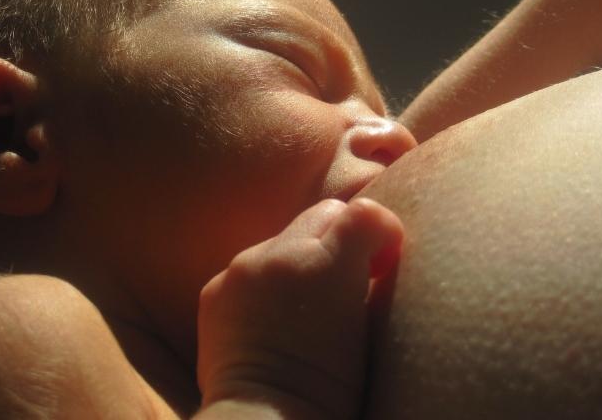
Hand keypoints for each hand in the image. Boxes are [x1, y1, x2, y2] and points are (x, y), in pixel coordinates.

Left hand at [197, 198, 402, 418]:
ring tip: (308, 307)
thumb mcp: (370, 328)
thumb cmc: (332, 387)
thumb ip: (372, 275)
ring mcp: (242, 269)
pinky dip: (268, 282)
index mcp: (327, 264)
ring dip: (302, 260)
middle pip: (325, 215)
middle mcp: (279, 254)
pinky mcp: (216, 288)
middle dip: (342, 241)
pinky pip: (253, 267)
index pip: (365, 213)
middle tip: (352, 283)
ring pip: (286, 239)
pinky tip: (274, 319)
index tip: (384, 263)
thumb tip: (376, 257)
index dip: (382, 234)